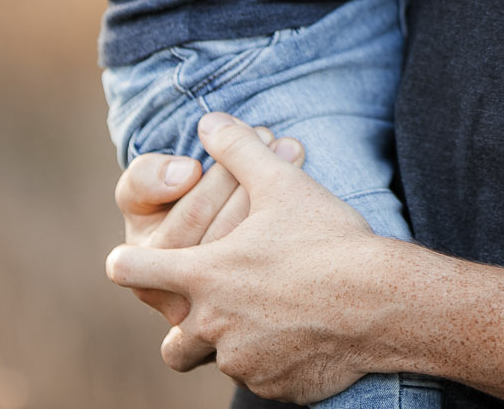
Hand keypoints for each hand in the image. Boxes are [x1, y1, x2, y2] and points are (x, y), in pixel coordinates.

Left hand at [106, 113, 399, 401]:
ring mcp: (243, 362)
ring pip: (221, 360)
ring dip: (233, 345)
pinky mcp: (276, 387)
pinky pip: (263, 378)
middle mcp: (213, 325)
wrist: (381, 303)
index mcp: (205, 276)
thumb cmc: (328, 240)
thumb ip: (239, 150)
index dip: (127, 264)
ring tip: (264, 321)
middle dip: (186, 330)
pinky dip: (275, 361)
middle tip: (208, 311)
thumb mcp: (283, 183)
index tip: (122, 263)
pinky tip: (304, 335)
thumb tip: (209, 121)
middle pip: (173, 346)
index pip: (137, 272)